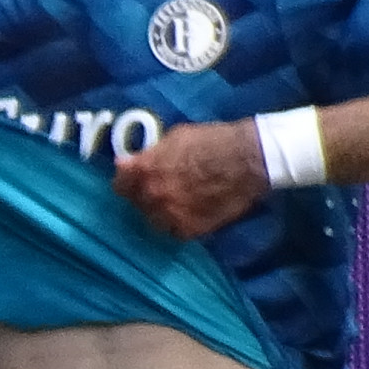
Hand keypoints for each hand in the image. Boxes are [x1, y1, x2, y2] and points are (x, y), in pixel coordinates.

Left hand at [115, 118, 271, 237]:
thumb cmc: (213, 141)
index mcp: (145, 171)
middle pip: (137, 204)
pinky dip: (178, 223)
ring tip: (177, 201)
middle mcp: (153, 196)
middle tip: (163, 189)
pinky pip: (174, 231)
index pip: (119, 185)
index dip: (127, 181)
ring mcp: (170, 216)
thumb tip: (124, 163)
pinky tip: (190, 211)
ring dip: (160, 212)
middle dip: (145, 196)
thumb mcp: (175, 137)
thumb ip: (148, 154)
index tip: (134, 180)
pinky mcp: (190, 230)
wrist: (248, 160)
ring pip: (153, 220)